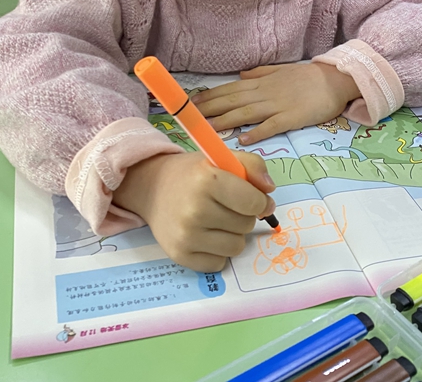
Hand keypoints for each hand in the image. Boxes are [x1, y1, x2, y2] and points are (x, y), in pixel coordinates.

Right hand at [113, 150, 275, 271]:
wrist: (152, 188)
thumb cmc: (193, 174)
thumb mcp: (222, 159)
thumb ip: (253, 167)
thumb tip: (269, 192)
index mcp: (207, 179)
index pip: (254, 203)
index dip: (259, 200)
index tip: (251, 198)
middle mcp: (195, 209)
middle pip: (247, 225)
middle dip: (242, 215)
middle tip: (225, 205)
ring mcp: (186, 235)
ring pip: (236, 246)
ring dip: (232, 235)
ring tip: (216, 220)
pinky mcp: (180, 255)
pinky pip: (219, 263)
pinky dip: (217, 252)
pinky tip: (204, 235)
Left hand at [192, 63, 360, 143]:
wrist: (334, 80)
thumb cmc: (308, 76)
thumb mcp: (280, 70)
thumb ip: (260, 73)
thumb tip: (240, 75)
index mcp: (261, 82)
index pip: (229, 89)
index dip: (210, 95)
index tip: (192, 102)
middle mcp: (264, 92)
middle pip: (232, 101)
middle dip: (210, 109)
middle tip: (190, 117)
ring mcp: (277, 105)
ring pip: (246, 113)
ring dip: (225, 121)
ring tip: (207, 129)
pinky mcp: (291, 118)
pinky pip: (270, 126)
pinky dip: (256, 132)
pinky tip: (242, 138)